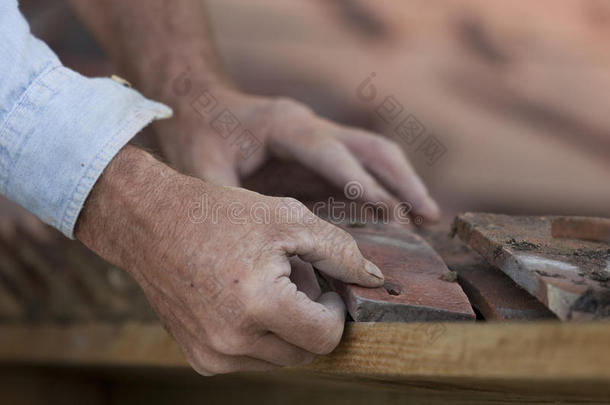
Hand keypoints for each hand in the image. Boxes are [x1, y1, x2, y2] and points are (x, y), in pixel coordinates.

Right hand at [75, 145, 383, 374]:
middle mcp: (233, 341)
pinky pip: (250, 358)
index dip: (336, 310)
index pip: (326, 337)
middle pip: (305, 352)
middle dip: (311, 316)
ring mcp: (212, 355)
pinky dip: (258, 334)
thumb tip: (375, 278)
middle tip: (292, 276)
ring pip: (280, 358)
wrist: (149, 222)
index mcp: (259, 304)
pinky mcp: (199, 359)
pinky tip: (242, 297)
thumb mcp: (287, 218)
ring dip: (285, 326)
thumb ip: (340, 251)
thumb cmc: (219, 214)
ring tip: (265, 283)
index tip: (325, 284)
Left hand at [153, 86, 440, 221]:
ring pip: (375, 155)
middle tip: (429, 218)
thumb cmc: (199, 134)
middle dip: (403, 181)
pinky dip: (382, 192)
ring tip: (428, 220)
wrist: (198, 104)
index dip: (363, 185)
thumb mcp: (204, 170)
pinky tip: (396, 219)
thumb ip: (231, 204)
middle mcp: (311, 126)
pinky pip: (359, 170)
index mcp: (286, 125)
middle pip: (371, 148)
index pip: (333, 154)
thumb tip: (264, 250)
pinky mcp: (317, 154)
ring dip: (403, 184)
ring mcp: (318, 137)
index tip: (395, 215)